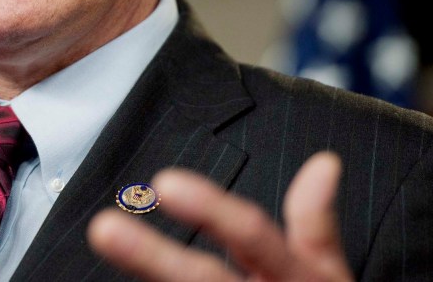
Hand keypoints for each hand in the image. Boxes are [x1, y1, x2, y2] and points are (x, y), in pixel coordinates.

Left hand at [87, 151, 352, 280]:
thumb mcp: (328, 278)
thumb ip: (316, 225)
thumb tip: (324, 162)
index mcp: (296, 281)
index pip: (254, 237)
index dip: (211, 209)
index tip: (165, 183)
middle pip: (205, 280)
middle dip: (152, 256)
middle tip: (104, 228)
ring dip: (146, 273)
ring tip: (105, 243)